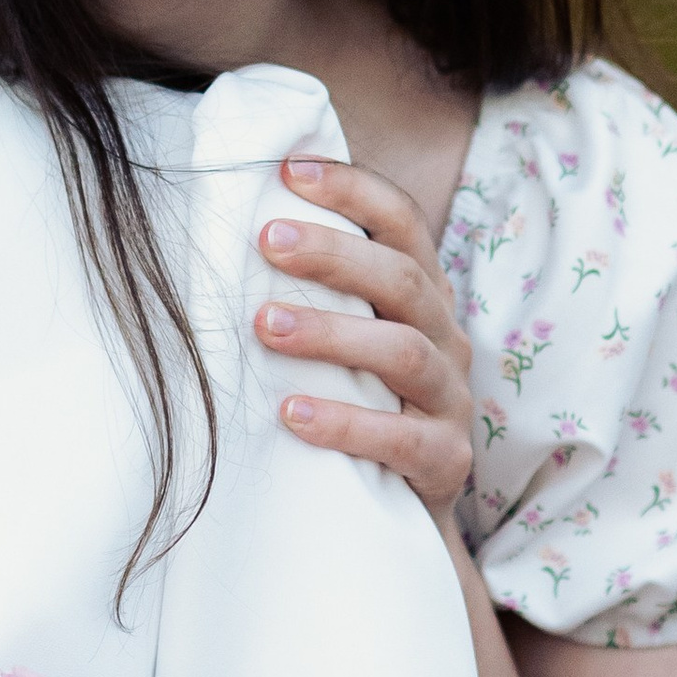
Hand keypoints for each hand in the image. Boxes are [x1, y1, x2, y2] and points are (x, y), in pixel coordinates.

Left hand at [252, 154, 473, 523]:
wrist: (399, 506)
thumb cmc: (353, 401)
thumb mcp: (342, 338)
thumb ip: (311, 289)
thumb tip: (224, 225)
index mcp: (422, 293)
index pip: (401, 222)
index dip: (353, 188)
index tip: (289, 169)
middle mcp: (445, 336)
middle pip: (401, 278)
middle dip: (332, 253)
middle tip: (265, 239)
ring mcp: (451, 399)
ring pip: (403, 351)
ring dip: (331, 333)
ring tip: (265, 325)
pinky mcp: (447, 461)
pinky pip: (403, 438)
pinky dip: (346, 423)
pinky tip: (292, 414)